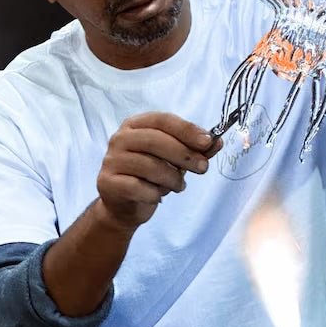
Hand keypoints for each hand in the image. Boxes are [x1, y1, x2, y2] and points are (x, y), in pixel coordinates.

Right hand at [96, 112, 222, 231]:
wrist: (123, 206)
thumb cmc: (150, 177)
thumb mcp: (175, 161)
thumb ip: (195, 150)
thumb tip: (218, 142)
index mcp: (136, 125)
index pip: (162, 120)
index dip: (186, 129)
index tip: (208, 142)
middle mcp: (120, 138)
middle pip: (155, 140)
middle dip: (184, 154)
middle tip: (203, 168)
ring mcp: (111, 160)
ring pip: (149, 166)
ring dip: (172, 178)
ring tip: (179, 186)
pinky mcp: (107, 182)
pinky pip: (138, 187)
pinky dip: (154, 193)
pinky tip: (158, 195)